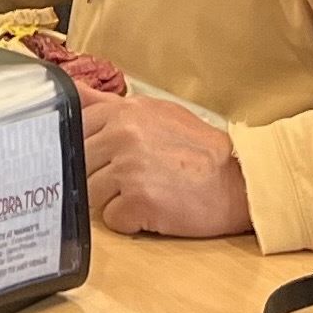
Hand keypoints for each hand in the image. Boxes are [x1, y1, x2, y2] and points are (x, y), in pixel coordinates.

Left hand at [82, 93, 253, 238]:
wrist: (238, 181)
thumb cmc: (200, 150)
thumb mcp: (156, 112)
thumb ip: (110, 104)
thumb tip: (74, 91)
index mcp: (124, 112)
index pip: (76, 130)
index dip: (88, 149)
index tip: (103, 158)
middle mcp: (122, 136)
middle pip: (80, 164)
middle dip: (99, 177)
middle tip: (130, 181)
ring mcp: (128, 168)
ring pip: (91, 194)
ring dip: (113, 201)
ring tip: (146, 194)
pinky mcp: (138, 201)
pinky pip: (111, 219)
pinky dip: (128, 221)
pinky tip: (151, 211)